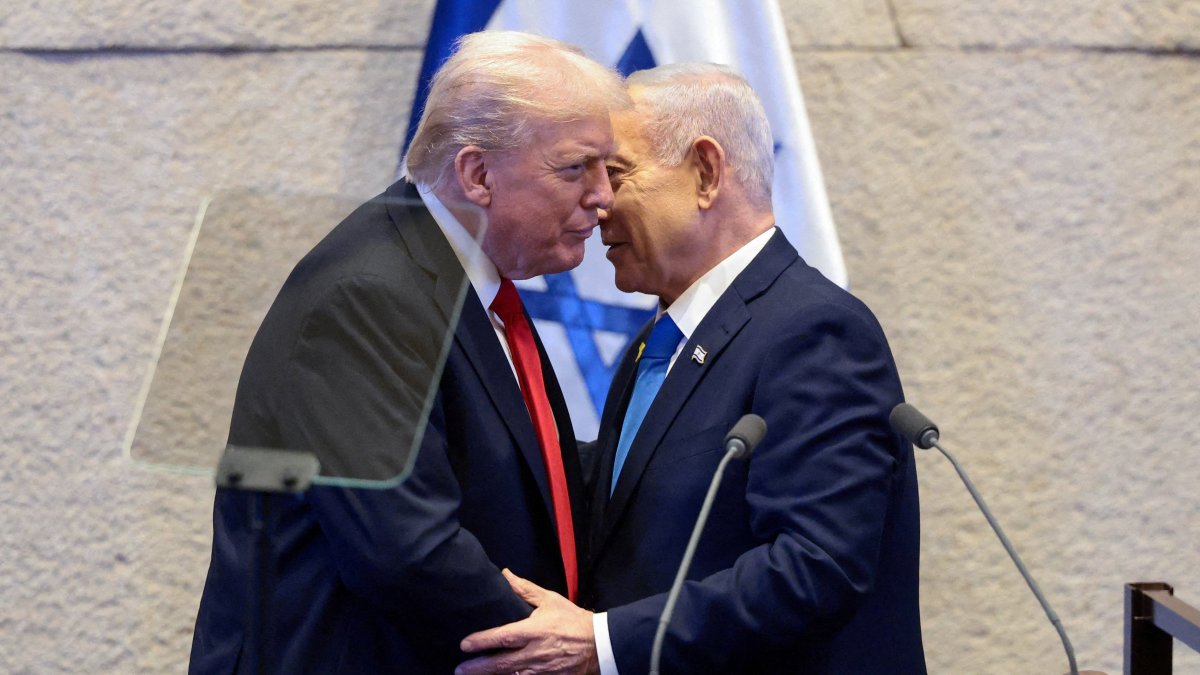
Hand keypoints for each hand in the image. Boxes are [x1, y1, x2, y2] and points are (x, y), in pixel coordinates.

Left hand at [455, 569, 598, 674]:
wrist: (599, 644)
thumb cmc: (573, 620)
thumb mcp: (550, 600)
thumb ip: (524, 590)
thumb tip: (505, 574)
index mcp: (535, 630)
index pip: (503, 637)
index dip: (482, 641)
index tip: (465, 644)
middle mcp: (536, 652)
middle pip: (502, 663)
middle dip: (479, 667)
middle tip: (459, 669)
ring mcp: (541, 669)